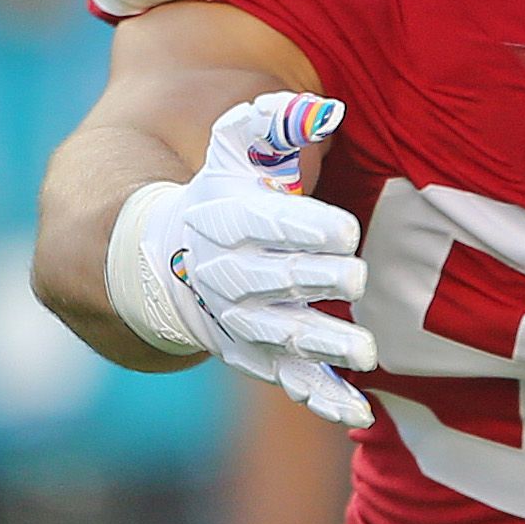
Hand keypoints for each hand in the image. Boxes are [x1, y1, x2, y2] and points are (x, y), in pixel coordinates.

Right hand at [128, 92, 376, 426]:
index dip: (306, 229)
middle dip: (317, 281)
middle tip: (358, 278)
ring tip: (367, 351)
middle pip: (276, 282)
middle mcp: (229, 278)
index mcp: (226, 223)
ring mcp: (240, 323)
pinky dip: (323, 399)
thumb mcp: (233, 149)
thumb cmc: (215, 194)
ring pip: (284, 338)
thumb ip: (274, 123)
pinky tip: (360, 412)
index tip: (346, 230)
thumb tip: (327, 110)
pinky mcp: (255, 356)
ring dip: (324, 345)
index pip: (267, 226)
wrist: (157, 263)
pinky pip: (290, 380)